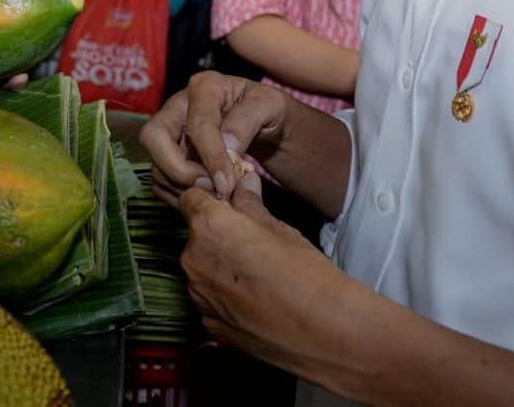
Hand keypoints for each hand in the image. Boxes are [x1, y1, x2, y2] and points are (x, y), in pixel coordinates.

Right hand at [138, 71, 287, 206]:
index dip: (211, 157)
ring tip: (214, 195)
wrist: (266, 124)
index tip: (227, 184)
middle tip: (209, 188)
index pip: (197, 125)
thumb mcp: (270, 106)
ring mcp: (170, 130)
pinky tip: (206, 197)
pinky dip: (178, 194)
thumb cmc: (268, 110)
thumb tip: (228, 147)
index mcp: (205, 87)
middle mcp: (179, 105)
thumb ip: (248, 121)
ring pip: (155, 162)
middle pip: (153, 137)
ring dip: (181, 186)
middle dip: (177, 170)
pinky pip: (160, 179)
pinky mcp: (168, 153)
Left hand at [179, 185, 342, 373]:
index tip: (227, 204)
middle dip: (216, 234)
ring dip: (219, 265)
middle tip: (251, 242)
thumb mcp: (278, 228)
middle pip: (195, 236)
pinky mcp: (209, 325)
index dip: (209, 198)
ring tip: (256, 274)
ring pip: (201, 268)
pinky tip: (254, 299)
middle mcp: (194, 260)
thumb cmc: (304, 273)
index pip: (190, 198)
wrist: (323, 332)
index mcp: (209, 228)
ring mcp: (199, 296)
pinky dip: (224, 295)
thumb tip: (244, 182)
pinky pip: (209, 299)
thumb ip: (250, 203)